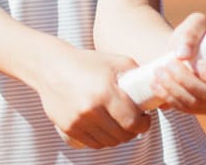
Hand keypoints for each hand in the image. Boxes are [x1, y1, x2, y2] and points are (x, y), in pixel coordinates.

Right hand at [35, 48, 151, 148]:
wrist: (51, 66)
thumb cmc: (86, 62)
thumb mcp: (115, 61)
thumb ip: (137, 73)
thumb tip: (154, 86)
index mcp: (105, 92)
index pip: (132, 121)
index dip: (144, 124)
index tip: (145, 119)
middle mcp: (91, 109)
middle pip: (121, 135)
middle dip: (132, 132)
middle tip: (134, 122)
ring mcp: (78, 121)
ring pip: (108, 142)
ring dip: (118, 137)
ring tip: (120, 125)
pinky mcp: (67, 128)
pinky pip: (92, 144)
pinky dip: (102, 140)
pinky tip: (105, 128)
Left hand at [145, 13, 205, 114]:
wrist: (181, 50)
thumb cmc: (194, 35)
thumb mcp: (194, 25)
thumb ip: (191, 33)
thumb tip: (183, 53)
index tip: (197, 65)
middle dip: (185, 81)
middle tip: (168, 65)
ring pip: (195, 104)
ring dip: (174, 90)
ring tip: (158, 73)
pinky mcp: (201, 108)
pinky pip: (185, 109)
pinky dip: (169, 98)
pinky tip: (156, 86)